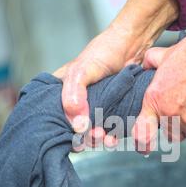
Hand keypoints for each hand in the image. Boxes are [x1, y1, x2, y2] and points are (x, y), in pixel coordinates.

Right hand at [54, 25, 138, 148]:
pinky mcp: (111, 113)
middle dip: (81, 137)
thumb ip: (73, 94)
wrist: (133, 46)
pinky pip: (108, 131)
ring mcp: (94, 109)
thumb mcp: (81, 70)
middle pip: (72, 129)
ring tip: (103, 136)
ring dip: (96, 139)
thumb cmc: (104, 51)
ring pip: (90, 133)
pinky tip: (113, 138)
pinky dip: (110, 138)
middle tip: (91, 135)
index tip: (71, 135)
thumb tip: (76, 123)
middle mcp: (76, 103)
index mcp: (61, 92)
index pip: (52, 116)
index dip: (59, 128)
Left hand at [132, 0, 185, 154]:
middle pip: (171, 134)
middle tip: (183, 109)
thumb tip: (146, 63)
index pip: (142, 133)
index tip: (144, 146)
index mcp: (155, 101)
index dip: (142, 142)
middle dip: (175, 126)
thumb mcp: (167, 53)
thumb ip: (152, 61)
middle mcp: (172, 116)